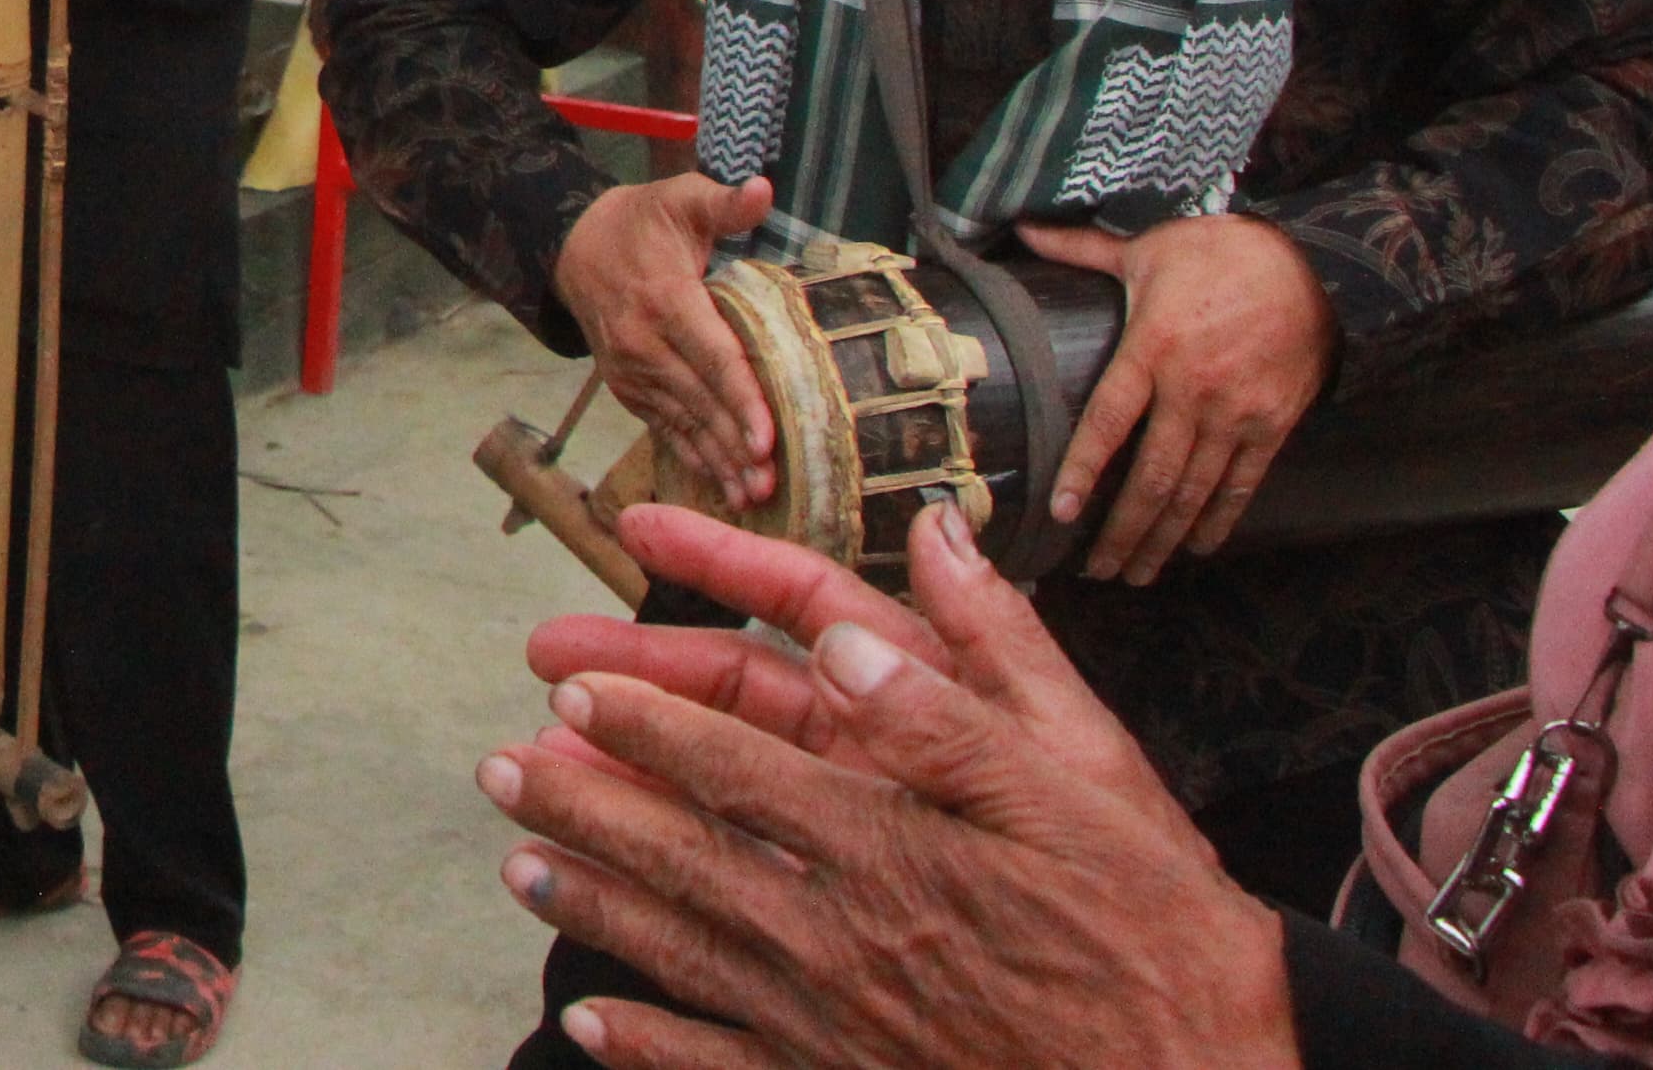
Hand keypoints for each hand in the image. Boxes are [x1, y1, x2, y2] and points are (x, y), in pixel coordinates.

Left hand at [482, 501, 1297, 1069]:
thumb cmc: (1155, 930)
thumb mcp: (1080, 786)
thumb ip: (958, 700)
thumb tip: (853, 627)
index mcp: (889, 839)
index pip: (733, 764)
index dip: (644, 719)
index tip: (570, 684)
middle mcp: (841, 931)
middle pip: (678, 853)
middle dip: (580, 804)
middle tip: (497, 768)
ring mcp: (837, 1020)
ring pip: (683, 951)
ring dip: (592, 905)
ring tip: (516, 867)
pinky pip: (726, 1066)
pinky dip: (650, 1048)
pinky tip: (592, 1024)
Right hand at [550, 175, 779, 512]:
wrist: (574, 245)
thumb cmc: (642, 221)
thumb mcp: (680, 197)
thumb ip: (723, 202)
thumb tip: (761, 189)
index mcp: (666, 300)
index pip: (714, 358)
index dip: (742, 401)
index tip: (767, 440)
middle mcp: (644, 344)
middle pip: (700, 402)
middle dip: (735, 446)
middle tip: (771, 484)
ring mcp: (631, 370)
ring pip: (682, 422)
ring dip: (717, 461)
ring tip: (752, 497)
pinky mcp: (626, 386)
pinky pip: (663, 426)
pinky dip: (691, 456)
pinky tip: (719, 485)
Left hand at [1022, 211, 1337, 582]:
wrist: (1313, 264)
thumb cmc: (1218, 252)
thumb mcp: (1145, 246)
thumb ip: (1079, 248)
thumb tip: (1020, 227)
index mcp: (1153, 348)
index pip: (1108, 421)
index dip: (1083, 470)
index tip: (1062, 513)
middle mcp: (1194, 390)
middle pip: (1151, 477)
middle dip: (1122, 531)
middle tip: (1097, 570)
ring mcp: (1237, 413)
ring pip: (1194, 492)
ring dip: (1164, 538)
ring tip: (1136, 573)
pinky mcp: (1273, 425)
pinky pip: (1242, 485)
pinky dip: (1218, 520)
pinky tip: (1197, 548)